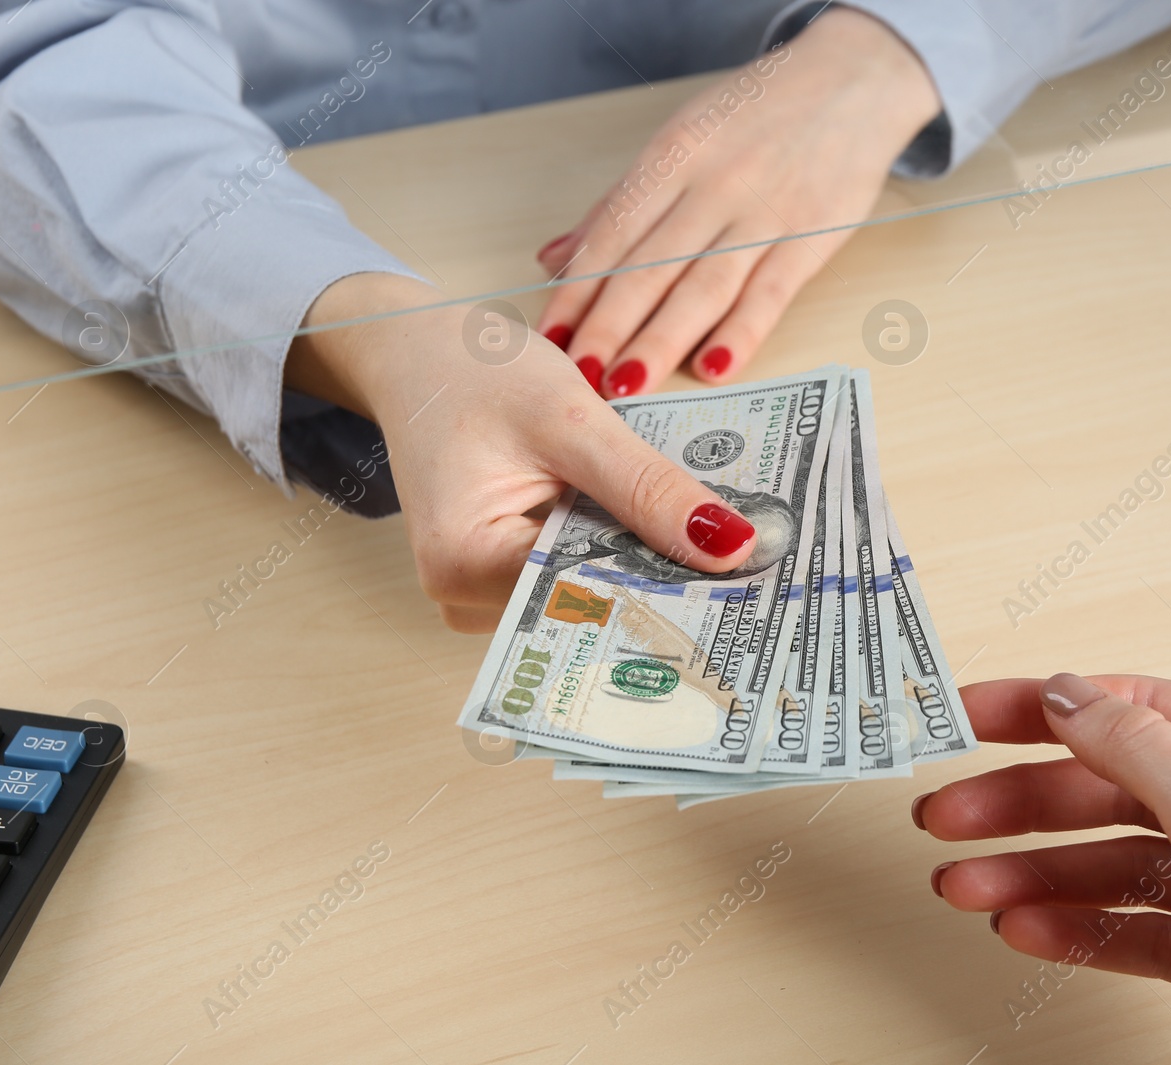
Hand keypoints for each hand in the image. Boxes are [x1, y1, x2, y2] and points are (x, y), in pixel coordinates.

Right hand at [285, 273, 756, 631]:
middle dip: (664, 584)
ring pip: (586, 596)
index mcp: (463, 563)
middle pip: (588, 608)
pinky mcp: (500, 576)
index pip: (588, 598)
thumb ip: (648, 488)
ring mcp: (478, 592)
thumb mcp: (572, 420)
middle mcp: (461, 596)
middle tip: (751, 564)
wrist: (420, 351)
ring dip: (643, 569)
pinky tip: (659, 535)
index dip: (670, 591)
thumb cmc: (475, 373)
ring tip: (712, 546)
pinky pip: (573, 578)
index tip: (748, 585)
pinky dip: (616, 554)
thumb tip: (733, 548)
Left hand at [535, 8, 939, 397]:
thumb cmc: (760, 113)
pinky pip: (770, 292)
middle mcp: (713, 183)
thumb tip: (555, 259)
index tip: (549, 338)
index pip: (611, 233)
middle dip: (607, 325)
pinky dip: (741, 333)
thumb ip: (620, 204)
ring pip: (702, 285)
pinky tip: (712, 369)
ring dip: (660, 339)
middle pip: (649, 265)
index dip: (576, 289)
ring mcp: (765, 212)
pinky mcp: (813, 235)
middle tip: (578, 375)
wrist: (855, 77)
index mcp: (672, 154)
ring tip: (626, 385)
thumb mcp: (682, 138)